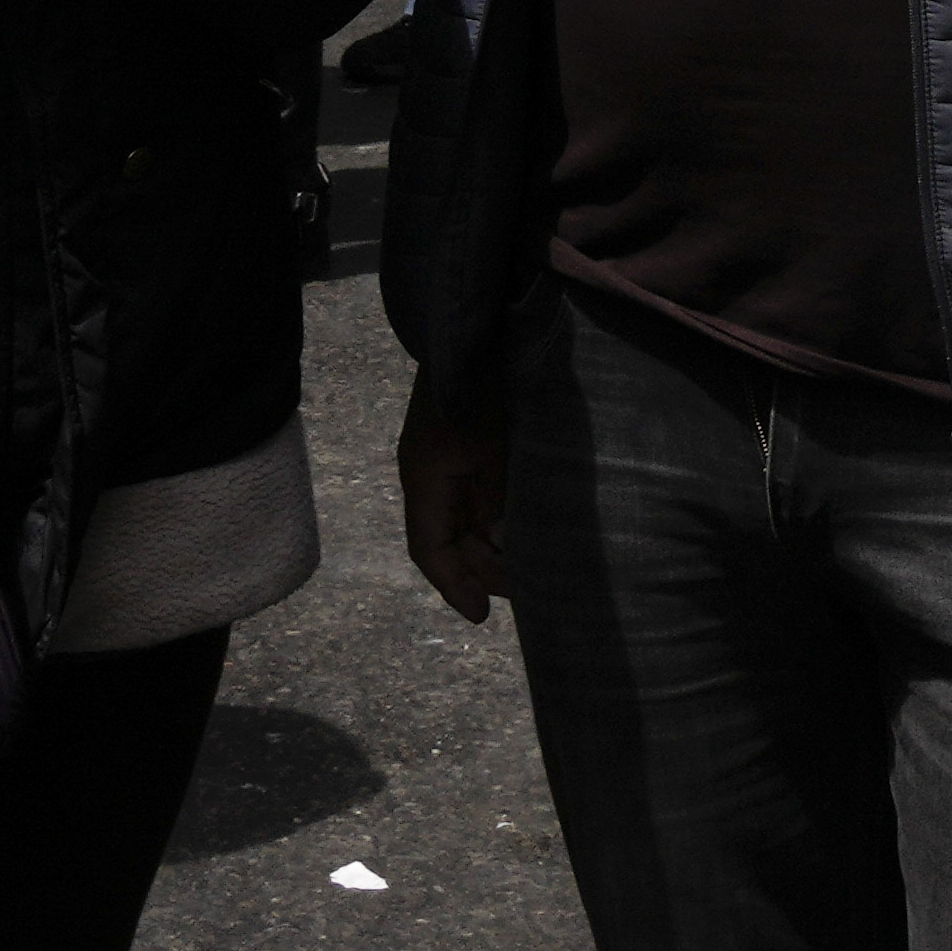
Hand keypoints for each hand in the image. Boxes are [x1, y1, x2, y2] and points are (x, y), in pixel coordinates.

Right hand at [399, 382, 509, 621]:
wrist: (469, 334)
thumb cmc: (477, 388)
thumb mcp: (490, 445)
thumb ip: (496, 496)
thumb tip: (504, 542)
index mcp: (424, 481)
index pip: (429, 548)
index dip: (452, 585)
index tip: (479, 616)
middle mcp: (429, 480)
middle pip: (448, 541)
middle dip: (480, 570)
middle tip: (523, 593)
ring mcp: (445, 466)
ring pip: (464, 523)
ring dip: (490, 548)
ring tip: (528, 571)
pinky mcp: (465, 452)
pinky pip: (475, 500)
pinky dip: (495, 521)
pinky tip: (521, 532)